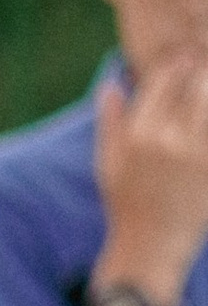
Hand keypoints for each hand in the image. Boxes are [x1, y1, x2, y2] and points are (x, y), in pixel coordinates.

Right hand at [93, 52, 207, 297]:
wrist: (152, 246)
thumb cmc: (126, 204)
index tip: (184, 59)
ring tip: (205, 88)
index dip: (177, 65)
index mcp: (139, 134)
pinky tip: (205, 120)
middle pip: (197, 84)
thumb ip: (110, 121)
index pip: (165, 80)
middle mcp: (169, 140)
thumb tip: (113, 84)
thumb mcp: (108, 163)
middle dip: (202, 72)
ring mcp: (197, 154)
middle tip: (202, 65)